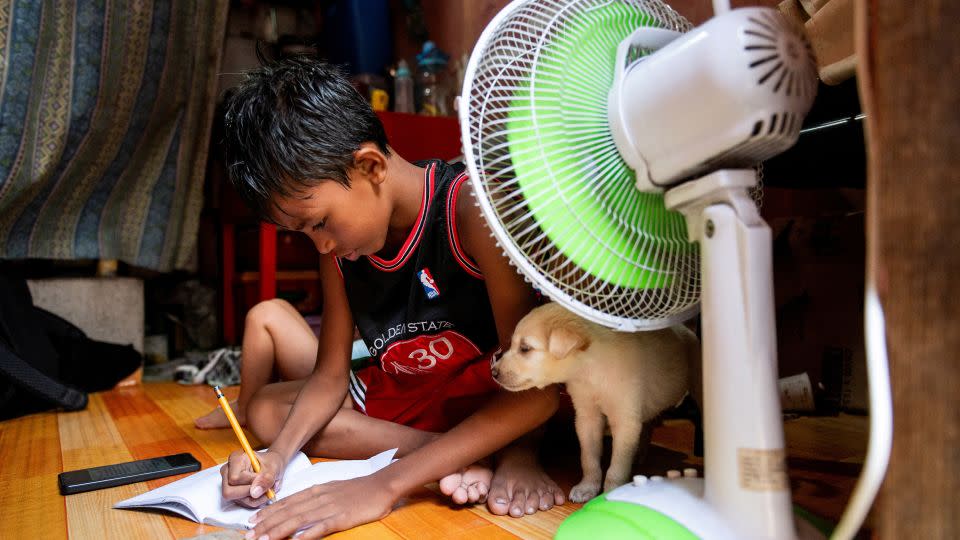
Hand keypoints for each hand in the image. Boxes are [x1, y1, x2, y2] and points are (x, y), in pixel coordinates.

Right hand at [220, 449, 285, 507]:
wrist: (272, 466)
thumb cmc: (272, 463)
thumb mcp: (274, 469)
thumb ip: (266, 480)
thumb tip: (254, 493)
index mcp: (235, 458)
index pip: (234, 479)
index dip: (250, 482)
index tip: (264, 477)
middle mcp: (227, 471)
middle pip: (229, 492)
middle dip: (251, 493)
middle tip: (266, 487)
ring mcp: (228, 483)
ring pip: (238, 500)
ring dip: (256, 498)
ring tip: (267, 488)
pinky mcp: (234, 493)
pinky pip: (244, 503)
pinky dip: (256, 500)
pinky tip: (262, 492)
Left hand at [246, 474, 394, 538]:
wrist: (381, 485)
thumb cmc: (359, 490)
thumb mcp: (333, 489)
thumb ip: (315, 498)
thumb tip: (299, 507)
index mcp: (316, 490)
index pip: (286, 502)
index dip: (268, 512)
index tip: (252, 521)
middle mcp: (318, 498)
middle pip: (287, 512)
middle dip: (266, 524)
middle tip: (249, 534)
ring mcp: (329, 508)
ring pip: (298, 520)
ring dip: (278, 530)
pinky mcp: (341, 518)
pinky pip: (320, 527)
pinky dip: (306, 534)